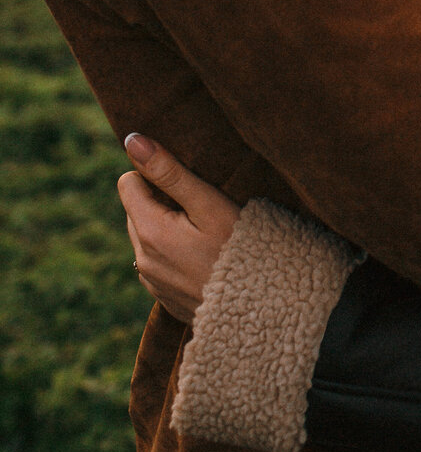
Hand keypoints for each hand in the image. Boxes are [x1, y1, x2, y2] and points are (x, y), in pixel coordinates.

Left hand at [118, 134, 241, 326]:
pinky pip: (158, 262)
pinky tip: (205, 258)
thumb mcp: (209, 203)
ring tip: (207, 234)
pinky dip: (174, 253)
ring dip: (167, 228)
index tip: (189, 186)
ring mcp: (152, 282)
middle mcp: (142, 260)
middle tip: (203, 210)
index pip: (128, 183)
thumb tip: (132, 140)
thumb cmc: (242, 250)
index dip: (157, 177)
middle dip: (162, 202)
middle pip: (137, 210)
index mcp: (149, 232)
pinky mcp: (164, 298)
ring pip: (147, 236)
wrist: (262, 311)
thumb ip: (169, 171)